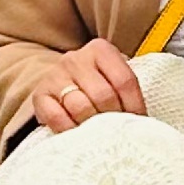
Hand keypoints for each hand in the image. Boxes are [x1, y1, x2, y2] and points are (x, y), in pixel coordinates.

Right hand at [33, 37, 147, 130]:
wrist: (60, 81)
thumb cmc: (95, 83)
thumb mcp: (112, 77)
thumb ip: (126, 90)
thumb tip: (143, 122)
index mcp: (100, 50)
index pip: (124, 81)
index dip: (134, 106)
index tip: (138, 123)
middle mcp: (76, 59)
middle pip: (103, 95)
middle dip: (113, 118)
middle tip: (117, 131)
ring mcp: (55, 76)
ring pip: (81, 107)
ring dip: (93, 126)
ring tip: (99, 134)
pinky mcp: (40, 95)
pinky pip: (57, 117)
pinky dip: (70, 130)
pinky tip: (78, 134)